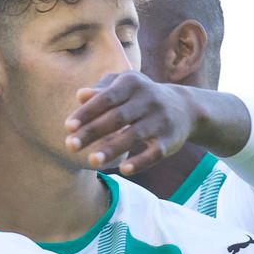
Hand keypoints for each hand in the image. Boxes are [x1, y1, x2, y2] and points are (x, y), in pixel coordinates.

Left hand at [64, 72, 195, 175]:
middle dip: (92, 132)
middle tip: (70, 146)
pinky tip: (124, 170)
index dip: (87, 112)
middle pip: (116, 117)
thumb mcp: (124, 87)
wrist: (184, 107)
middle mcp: (148, 99)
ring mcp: (160, 120)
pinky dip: (140, 161)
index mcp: (132, 83)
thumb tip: (80, 95)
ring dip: (112, 149)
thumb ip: (101, 92)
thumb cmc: (141, 97)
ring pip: (134, 136)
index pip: (106, 99)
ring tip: (92, 161)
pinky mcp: (170, 141)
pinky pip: (154, 153)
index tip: (68, 127)